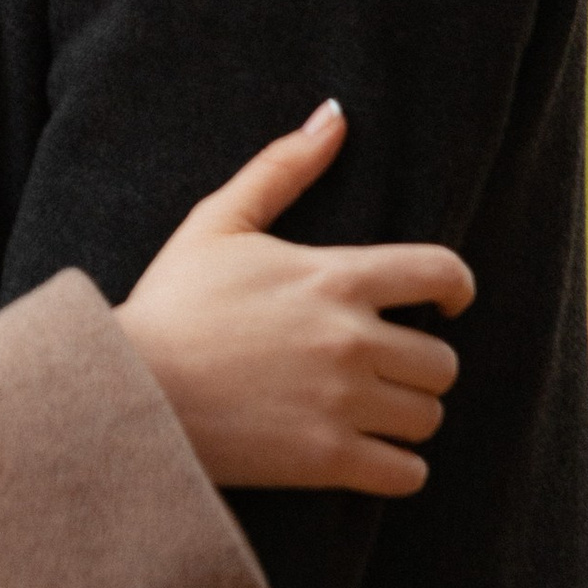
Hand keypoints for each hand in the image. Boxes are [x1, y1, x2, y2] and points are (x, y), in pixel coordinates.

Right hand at [117, 99, 472, 495]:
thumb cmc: (172, 301)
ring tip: (363, 408)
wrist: (131, 388)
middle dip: (418, 362)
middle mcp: (352, 339)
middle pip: (444, 360)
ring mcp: (343, 403)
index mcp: (335, 277)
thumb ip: (282, 167)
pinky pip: (407, 474)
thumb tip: (334, 114)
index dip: (455, 288)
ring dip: (404, 414)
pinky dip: (395, 467)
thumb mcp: (219, 222)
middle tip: (380, 364)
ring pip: (427, 417)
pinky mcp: (328, 460)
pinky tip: (362, 452)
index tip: (444, 303)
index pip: (441, 273)